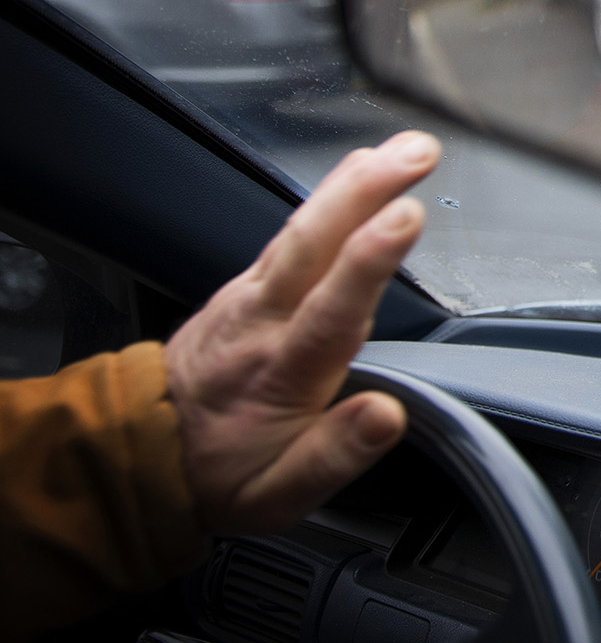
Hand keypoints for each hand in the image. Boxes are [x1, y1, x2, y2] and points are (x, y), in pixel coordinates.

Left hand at [164, 130, 440, 533]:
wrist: (142, 450)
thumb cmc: (223, 472)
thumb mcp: (278, 494)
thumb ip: (336, 453)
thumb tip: (388, 416)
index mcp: (280, 373)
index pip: (330, 310)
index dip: (369, 261)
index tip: (405, 217)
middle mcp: (262, 321)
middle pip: (313, 246)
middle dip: (366, 192)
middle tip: (416, 154)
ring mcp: (250, 295)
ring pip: (302, 229)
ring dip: (354, 183)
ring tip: (402, 148)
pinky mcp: (249, 283)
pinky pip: (293, 230)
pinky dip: (329, 195)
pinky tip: (358, 169)